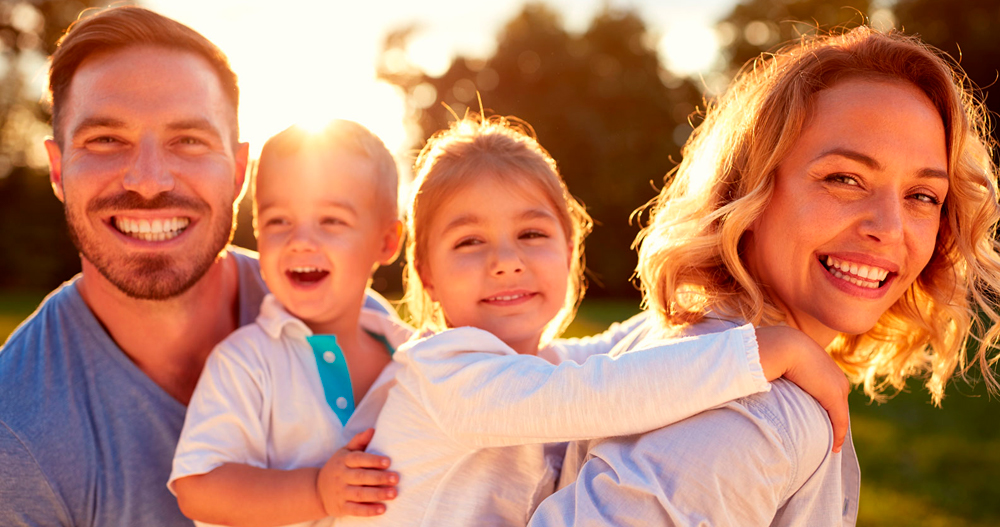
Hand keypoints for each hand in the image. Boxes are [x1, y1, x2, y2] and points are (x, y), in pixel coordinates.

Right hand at [316, 428, 398, 516]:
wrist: (317, 490)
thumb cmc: (338, 467)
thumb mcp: (344, 452)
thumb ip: (359, 441)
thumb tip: (373, 429)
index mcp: (343, 461)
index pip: (358, 459)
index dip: (373, 460)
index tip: (388, 461)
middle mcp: (341, 477)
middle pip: (361, 477)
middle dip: (379, 478)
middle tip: (396, 478)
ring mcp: (340, 493)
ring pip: (359, 494)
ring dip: (377, 494)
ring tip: (394, 493)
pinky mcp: (341, 507)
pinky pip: (355, 510)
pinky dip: (368, 511)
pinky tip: (382, 509)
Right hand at [755, 326, 850, 452]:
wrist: (783, 345)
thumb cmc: (775, 351)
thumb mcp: (781, 361)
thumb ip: (781, 371)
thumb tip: (767, 377)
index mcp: (824, 366)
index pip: (828, 391)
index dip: (824, 408)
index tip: (818, 422)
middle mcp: (836, 376)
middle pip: (838, 405)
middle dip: (834, 422)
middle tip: (827, 440)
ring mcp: (837, 386)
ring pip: (840, 415)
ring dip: (836, 431)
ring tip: (830, 447)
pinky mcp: (834, 397)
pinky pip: (839, 421)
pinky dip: (837, 435)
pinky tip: (834, 448)